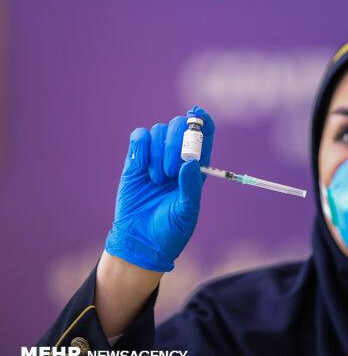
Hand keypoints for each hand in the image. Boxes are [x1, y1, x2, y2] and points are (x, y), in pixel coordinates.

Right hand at [104, 106, 214, 271]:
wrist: (141, 241)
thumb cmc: (170, 230)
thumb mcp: (187, 211)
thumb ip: (190, 187)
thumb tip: (190, 161)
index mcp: (196, 167)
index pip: (204, 134)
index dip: (202, 120)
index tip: (196, 114)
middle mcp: (177, 158)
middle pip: (180, 126)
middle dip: (177, 142)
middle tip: (172, 170)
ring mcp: (155, 157)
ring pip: (159, 130)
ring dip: (159, 152)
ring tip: (158, 180)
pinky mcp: (135, 161)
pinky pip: (139, 137)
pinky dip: (142, 147)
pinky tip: (142, 169)